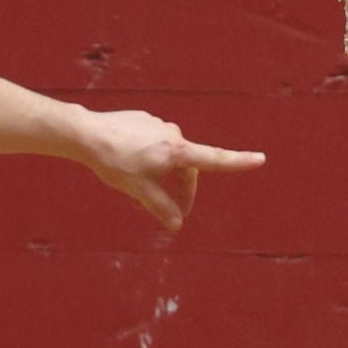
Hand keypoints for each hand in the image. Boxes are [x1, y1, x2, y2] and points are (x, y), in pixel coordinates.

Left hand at [79, 109, 264, 230]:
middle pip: (188, 168)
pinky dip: (153, 161)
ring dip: (165, 176)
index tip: (260, 159)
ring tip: (143, 191)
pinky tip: (132, 167)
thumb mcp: (138, 191)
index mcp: (177, 152)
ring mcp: (160, 127)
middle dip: (182, 191)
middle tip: (172, 214)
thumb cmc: (114, 162)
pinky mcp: (146, 122)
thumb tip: (176, 225)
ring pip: (171, 158)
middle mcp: (174, 135)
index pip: (214, 159)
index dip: (238, 162)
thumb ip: (160, 208)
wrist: (87, 133)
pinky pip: (157, 146)